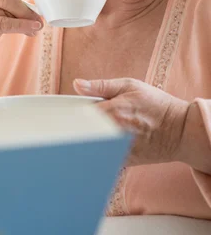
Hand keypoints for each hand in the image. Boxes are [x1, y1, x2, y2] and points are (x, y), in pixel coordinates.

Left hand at [74, 78, 188, 166]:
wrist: (180, 131)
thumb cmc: (155, 105)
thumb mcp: (130, 86)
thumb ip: (100, 86)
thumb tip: (76, 84)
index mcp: (114, 110)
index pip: (81, 113)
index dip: (70, 113)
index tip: (64, 114)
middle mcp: (116, 131)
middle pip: (82, 132)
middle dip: (73, 128)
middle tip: (67, 127)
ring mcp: (120, 148)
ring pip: (89, 148)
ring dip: (80, 143)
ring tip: (77, 137)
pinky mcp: (124, 161)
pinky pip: (101, 159)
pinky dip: (93, 154)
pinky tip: (90, 148)